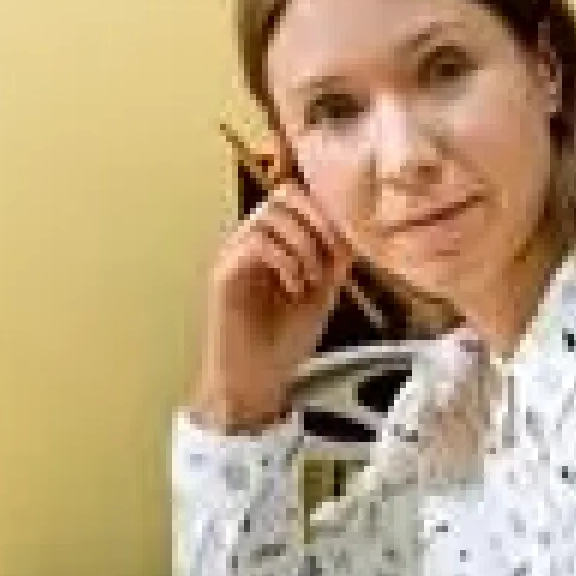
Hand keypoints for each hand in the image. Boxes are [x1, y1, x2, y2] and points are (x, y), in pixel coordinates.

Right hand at [191, 180, 353, 430]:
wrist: (257, 381)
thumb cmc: (284, 343)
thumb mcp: (322, 295)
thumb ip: (334, 262)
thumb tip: (351, 232)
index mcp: (275, 243)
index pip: (297, 199)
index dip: (326, 211)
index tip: (346, 244)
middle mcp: (251, 241)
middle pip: (283, 194)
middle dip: (317, 220)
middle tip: (331, 255)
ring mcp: (235, 254)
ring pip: (270, 214)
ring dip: (303, 244)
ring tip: (311, 280)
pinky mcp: (224, 273)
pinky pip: (257, 242)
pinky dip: (285, 261)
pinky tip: (293, 288)